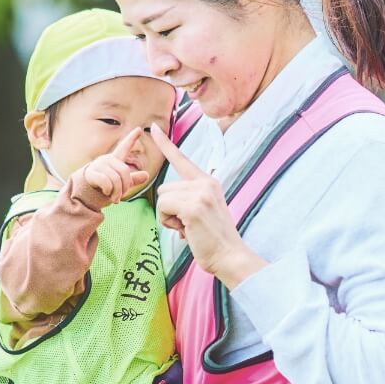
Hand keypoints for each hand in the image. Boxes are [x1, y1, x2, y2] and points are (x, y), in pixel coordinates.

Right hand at [71, 128, 152, 209]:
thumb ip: (132, 179)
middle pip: (124, 171)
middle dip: (125, 187)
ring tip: (114, 198)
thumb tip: (147, 175)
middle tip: (121, 196)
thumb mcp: (120, 184)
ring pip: (116, 179)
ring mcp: (98, 165)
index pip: (124, 147)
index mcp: (115, 160)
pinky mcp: (91, 172)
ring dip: (117, 192)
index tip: (140, 129)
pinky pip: (107, 182)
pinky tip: (107, 193)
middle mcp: (107, 160)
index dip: (132, 138)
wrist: (85, 196)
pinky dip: (109, 191)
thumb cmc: (103, 189)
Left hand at [148, 123, 266, 287]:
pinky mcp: (193, 206)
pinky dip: (168, 222)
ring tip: (188, 227)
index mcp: (208, 182)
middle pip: (164, 187)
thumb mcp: (204, 210)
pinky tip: (186, 230)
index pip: (182, 159)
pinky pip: (164, 207)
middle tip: (188, 224)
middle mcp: (205, 183)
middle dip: (169, 209)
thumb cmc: (213, 240)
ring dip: (168, 217)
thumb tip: (168, 200)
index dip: (166, 144)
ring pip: (162, 198)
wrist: (230, 256)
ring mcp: (200, 193)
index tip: (154, 127)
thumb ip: (189, 198)